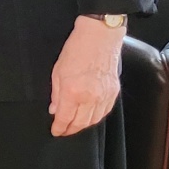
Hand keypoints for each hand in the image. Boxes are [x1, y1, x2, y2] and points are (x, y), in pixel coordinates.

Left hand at [49, 15, 125, 135]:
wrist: (99, 37)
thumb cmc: (76, 50)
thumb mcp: (57, 72)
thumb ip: (56, 94)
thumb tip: (55, 110)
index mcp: (73, 92)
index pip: (65, 118)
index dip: (59, 128)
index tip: (55, 131)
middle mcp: (91, 97)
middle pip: (81, 123)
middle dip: (71, 129)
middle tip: (64, 130)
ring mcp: (105, 95)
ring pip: (95, 120)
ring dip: (84, 125)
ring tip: (75, 125)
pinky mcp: (114, 91)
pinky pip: (105, 111)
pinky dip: (97, 117)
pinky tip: (90, 116)